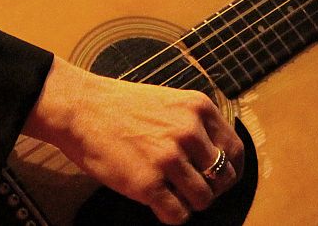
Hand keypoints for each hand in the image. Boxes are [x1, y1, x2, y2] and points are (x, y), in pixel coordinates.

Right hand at [22, 60, 243, 223]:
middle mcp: (189, 132)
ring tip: (172, 194)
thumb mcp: (170, 102)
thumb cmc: (122, 107)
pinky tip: (157, 203)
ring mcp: (169, 158)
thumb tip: (215, 158)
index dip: (230, 170)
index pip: (235, 150)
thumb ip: (195, 124)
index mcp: (199, 108)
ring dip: (190, 203)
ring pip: (203, 199)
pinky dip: (171, 214)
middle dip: (211, 189)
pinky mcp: (148, 184)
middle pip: (223, 178)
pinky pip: (177, 214)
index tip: (218, 179)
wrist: (82, 109)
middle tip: (192, 189)